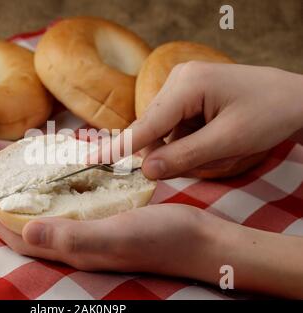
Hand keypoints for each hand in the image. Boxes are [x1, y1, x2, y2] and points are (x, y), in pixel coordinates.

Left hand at [0, 192, 221, 276]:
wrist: (199, 241)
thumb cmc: (160, 239)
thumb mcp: (114, 236)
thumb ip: (70, 236)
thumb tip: (24, 231)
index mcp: (75, 252)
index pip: (23, 239)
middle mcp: (79, 247)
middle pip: (31, 231)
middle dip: (8, 210)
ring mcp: (94, 236)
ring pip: (50, 220)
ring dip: (30, 203)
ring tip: (19, 181)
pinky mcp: (108, 224)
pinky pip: (72, 211)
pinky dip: (58, 197)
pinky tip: (62, 181)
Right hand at [93, 63, 302, 178]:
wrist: (296, 98)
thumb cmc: (268, 115)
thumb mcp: (228, 141)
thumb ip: (183, 157)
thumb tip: (146, 170)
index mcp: (187, 85)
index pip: (146, 124)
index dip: (120, 146)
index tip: (92, 160)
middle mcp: (178, 79)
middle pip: (154, 128)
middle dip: (171, 151)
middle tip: (206, 160)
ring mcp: (182, 85)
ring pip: (164, 130)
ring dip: (183, 147)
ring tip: (219, 146)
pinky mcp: (188, 93)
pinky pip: (175, 126)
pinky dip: (188, 140)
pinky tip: (213, 138)